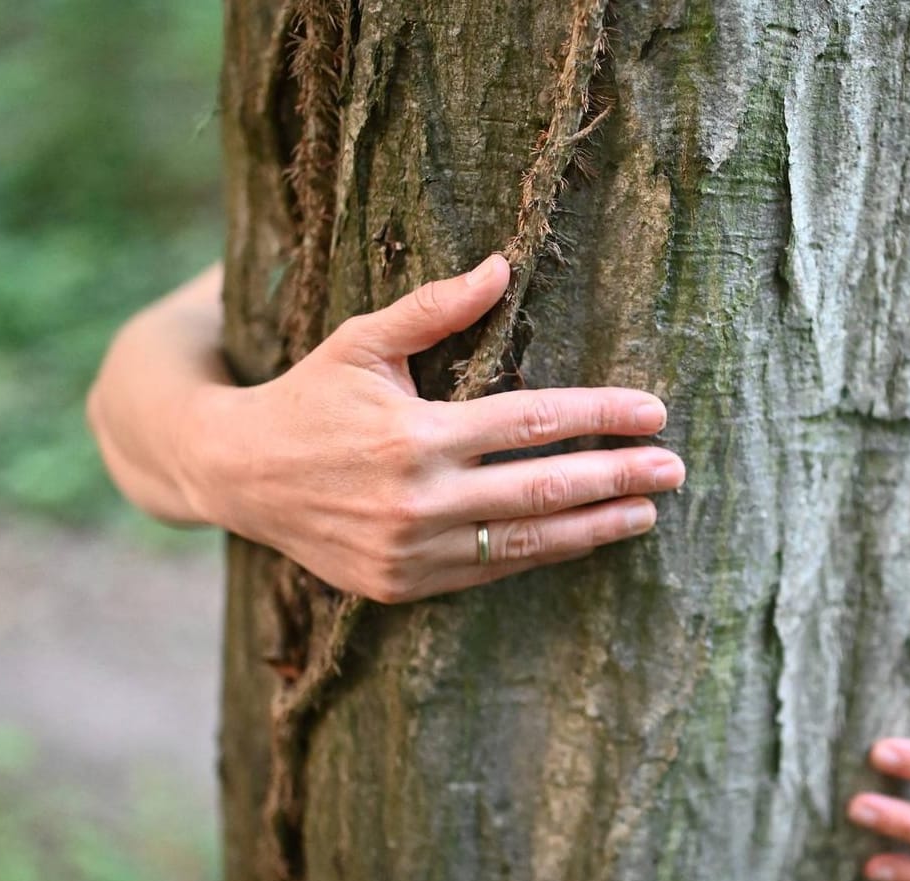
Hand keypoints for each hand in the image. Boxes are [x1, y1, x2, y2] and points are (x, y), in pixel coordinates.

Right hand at [182, 254, 684, 601]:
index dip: (600, 416)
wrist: (235, 474)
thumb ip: (434, 308)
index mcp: (413, 434)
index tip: (654, 412)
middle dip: (619, 477)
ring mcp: (411, 551)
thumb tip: (502, 266)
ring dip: (595, 527)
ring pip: (526, 540)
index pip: (532, 422)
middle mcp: (417, 499)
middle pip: (544, 487)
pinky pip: (490, 569)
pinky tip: (582, 537)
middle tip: (674, 468)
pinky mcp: (402, 585)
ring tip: (646, 512)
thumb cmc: (307, 395)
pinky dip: (541, 552)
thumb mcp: (361, 341)